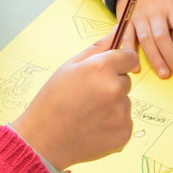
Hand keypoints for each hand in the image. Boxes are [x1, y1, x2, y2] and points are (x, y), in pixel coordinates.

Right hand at [13, 42, 136, 170]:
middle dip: (111, 86)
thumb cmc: (52, 101)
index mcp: (101, 68)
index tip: (108, 71)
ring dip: (112, 106)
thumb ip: (97, 48)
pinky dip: (112, 125)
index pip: (129, 57)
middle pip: (126, 81)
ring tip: (86, 115)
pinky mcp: (124, 134)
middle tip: (87, 98)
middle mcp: (115, 89)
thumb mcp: (69, 67)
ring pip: (124, 103)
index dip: (118, 63)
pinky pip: (124, 122)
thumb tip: (117, 30)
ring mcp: (121, 113)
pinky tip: (92, 128)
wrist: (42, 141)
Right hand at [112, 0, 172, 78]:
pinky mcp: (126, 20)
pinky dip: (130, 53)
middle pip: (164, 38)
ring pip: (147, 40)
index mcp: (171, 6)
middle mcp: (155, 12)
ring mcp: (139, 16)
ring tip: (164, 74)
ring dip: (156, 59)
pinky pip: (127, 38)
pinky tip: (135, 67)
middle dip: (172, 58)